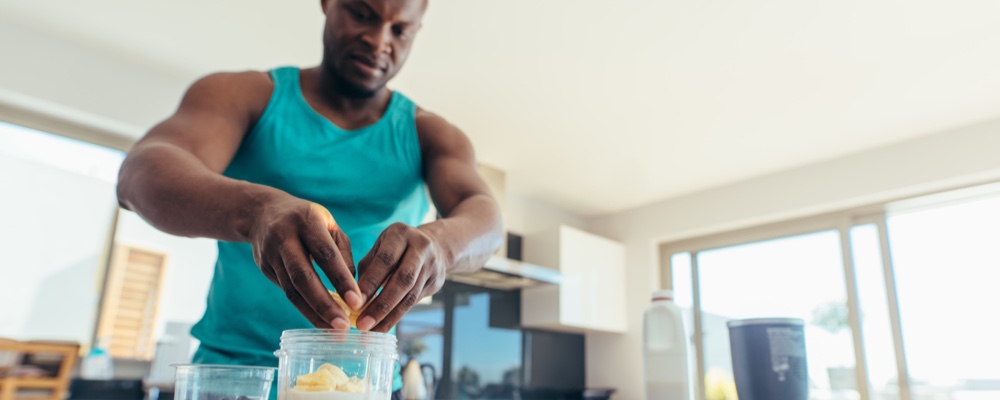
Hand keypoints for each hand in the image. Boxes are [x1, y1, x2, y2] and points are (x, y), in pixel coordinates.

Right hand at [249, 196, 362, 328]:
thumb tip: (353, 288)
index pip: (326, 254)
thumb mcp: (329, 226)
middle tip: (343, 326)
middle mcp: (285, 237)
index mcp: (307, 221)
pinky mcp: (265, 268)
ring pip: (292, 289)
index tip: (357, 302)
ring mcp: (271, 254)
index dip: (341, 279)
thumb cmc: (308, 220)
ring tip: (334, 330)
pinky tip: (320, 321)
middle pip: (303, 276)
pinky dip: (304, 309)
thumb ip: (342, 253)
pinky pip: (286, 292)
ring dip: (313, 313)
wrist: (262, 213)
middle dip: (324, 304)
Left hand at [355, 222, 446, 331]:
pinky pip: (415, 302)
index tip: (354, 303)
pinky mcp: (437, 281)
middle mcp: (421, 247)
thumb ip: (367, 270)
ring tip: (371, 330)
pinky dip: (397, 316)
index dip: (370, 283)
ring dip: (389, 316)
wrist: (434, 246)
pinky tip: (382, 325)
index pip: (385, 260)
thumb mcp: (379, 248)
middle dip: (381, 305)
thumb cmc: (395, 249)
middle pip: (402, 280)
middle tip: (362, 324)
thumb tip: (352, 298)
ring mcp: (432, 265)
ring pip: (411, 295)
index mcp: (401, 234)